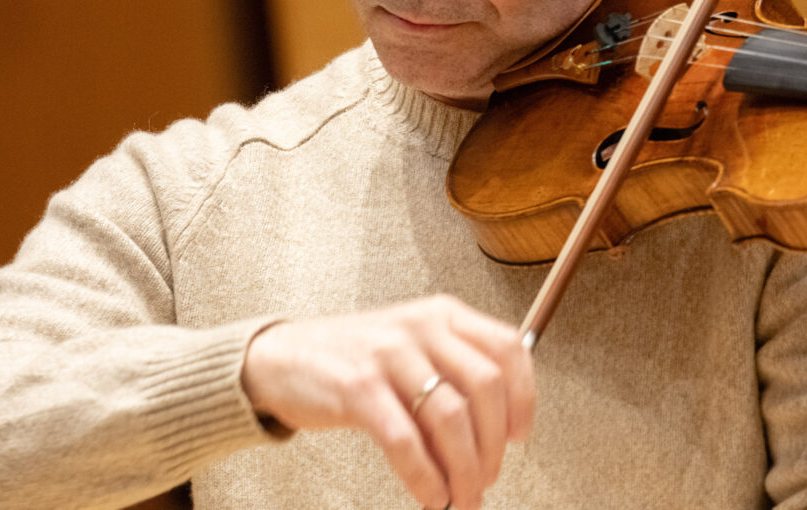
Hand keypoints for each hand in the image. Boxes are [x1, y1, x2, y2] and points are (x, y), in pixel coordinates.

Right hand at [240, 295, 533, 509]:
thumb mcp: (415, 345)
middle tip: (487, 478)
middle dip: (493, 445)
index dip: (524, 397)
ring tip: (461, 498)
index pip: (508, 348)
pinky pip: (405, 440)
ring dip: (464, 470)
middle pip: (486, 388)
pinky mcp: (358, 387)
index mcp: (444, 314)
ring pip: (451, 418)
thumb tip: (502, 427)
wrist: (282, 357)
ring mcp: (389, 354)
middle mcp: (422, 327)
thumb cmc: (357, 358)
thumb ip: (456, 372)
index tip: (520, 435)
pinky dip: (425, 477)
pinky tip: (430, 496)